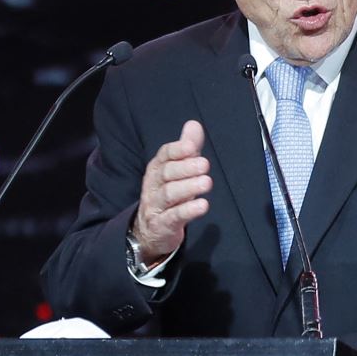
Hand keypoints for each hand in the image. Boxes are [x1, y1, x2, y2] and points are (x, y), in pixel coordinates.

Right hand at [132, 120, 209, 261]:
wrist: (149, 231)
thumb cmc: (168, 194)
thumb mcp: (177, 170)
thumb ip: (186, 149)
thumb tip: (194, 124)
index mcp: (157, 169)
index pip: (164, 156)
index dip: (177, 150)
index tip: (192, 146)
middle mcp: (153, 186)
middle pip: (166, 173)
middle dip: (185, 168)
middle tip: (205, 165)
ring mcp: (156, 206)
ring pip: (169, 194)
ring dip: (188, 187)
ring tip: (207, 182)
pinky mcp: (162, 225)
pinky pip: (174, 217)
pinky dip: (188, 211)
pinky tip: (203, 206)